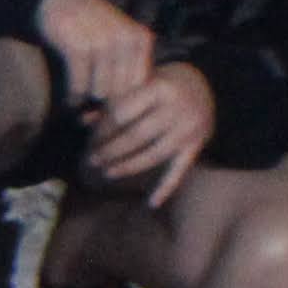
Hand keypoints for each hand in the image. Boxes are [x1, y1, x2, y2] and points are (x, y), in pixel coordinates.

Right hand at [32, 0, 158, 108]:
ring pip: (101, 92)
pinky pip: (79, 86)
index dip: (126, 103)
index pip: (141, 85)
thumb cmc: (90, 27)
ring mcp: (103, 42)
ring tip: (81, 103)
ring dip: (89, 102)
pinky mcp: (79, 47)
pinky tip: (70, 99)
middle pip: (122, 91)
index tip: (110, 111)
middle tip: (92, 115)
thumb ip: (126, 73)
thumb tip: (120, 116)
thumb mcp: (118, 41)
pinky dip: (73, 97)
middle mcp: (126, 39)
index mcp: (141, 38)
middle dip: (106, 107)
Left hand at [78, 58, 216, 209]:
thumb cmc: (161, 85)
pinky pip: (180, 170)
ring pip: (153, 155)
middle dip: (111, 150)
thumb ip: (114, 101)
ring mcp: (189, 129)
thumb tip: (82, 121)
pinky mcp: (197, 146)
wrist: (205, 86)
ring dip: (128, 167)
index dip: (104, 128)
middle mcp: (178, 108)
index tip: (91, 138)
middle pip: (136, 135)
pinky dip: (166, 188)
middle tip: (91, 160)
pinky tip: (151, 203)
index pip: (124, 112)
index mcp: (160, 87)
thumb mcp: (140, 84)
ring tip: (107, 172)